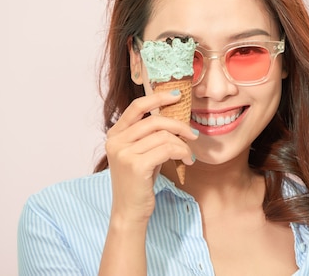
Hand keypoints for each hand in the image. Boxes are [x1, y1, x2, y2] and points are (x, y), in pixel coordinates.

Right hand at [105, 91, 197, 223]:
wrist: (129, 212)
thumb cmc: (139, 182)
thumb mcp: (141, 153)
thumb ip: (149, 135)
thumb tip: (174, 116)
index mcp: (114, 134)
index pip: (136, 107)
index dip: (157, 98)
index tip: (176, 96)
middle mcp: (115, 141)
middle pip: (154, 121)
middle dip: (178, 125)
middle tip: (193, 134)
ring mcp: (124, 153)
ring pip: (163, 136)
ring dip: (182, 144)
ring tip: (188, 154)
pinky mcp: (135, 165)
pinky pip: (167, 149)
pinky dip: (181, 152)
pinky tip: (186, 160)